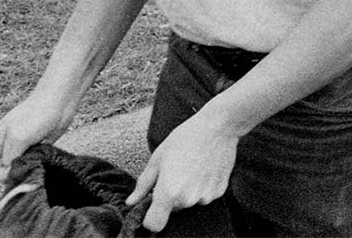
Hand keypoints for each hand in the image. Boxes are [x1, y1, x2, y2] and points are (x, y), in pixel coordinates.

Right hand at [0, 87, 76, 181]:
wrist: (59, 100)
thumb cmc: (37, 114)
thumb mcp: (18, 137)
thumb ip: (10, 158)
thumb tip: (9, 174)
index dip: (1, 176)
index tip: (18, 171)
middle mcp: (2, 148)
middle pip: (1, 172)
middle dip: (14, 173)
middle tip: (29, 166)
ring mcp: (18, 149)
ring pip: (16, 170)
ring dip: (25, 169)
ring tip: (36, 160)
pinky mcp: (32, 149)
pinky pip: (28, 165)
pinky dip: (34, 166)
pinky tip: (41, 160)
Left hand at [127, 109, 238, 232]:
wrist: (218, 126)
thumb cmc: (187, 137)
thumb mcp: (158, 157)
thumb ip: (143, 184)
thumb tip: (132, 201)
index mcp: (169, 192)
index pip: (154, 224)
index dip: (150, 218)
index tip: (152, 207)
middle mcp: (188, 199)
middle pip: (172, 210)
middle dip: (170, 197)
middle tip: (176, 174)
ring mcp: (206, 197)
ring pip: (189, 203)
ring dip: (187, 192)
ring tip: (191, 169)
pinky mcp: (219, 192)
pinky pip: (204, 196)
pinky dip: (202, 187)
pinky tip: (203, 170)